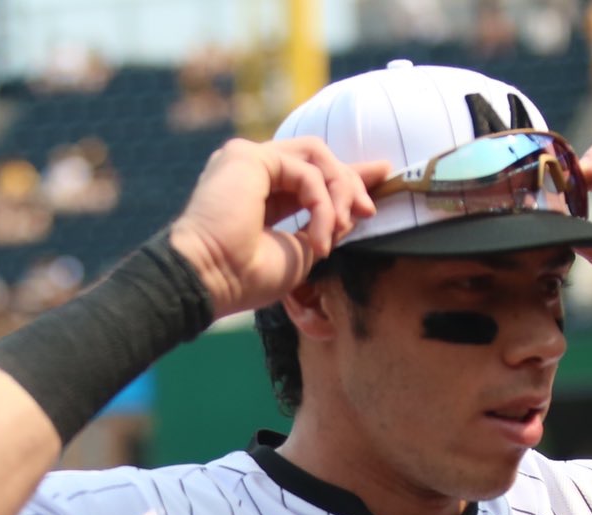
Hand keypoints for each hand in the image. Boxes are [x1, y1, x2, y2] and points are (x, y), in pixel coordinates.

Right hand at [168, 137, 387, 317]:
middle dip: (350, 183)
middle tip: (368, 212)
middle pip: (317, 158)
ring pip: (316, 156)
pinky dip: (322, 204)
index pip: (309, 174)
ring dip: (339, 191)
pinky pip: (306, 171)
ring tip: (343, 226)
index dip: (347, 175)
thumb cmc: (245, 277)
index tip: (382, 176)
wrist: (209, 281)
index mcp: (258, 193)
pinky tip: (320, 237)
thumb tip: (351, 213)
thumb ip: (322, 226)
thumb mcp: (299, 252)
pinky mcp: (248, 157)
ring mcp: (247, 160)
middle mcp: (251, 171)